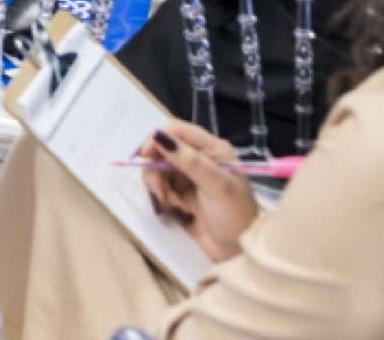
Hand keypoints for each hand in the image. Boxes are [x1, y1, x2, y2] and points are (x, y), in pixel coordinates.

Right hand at [138, 121, 261, 262]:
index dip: (158, 139)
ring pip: (157, 170)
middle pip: (163, 150)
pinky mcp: (180, 196)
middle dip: (155, 169)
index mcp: (213, 150)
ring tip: (170, 204)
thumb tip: (161, 137)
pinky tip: (175, 210)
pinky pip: (159, 188)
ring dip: (158, 186)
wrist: (238, 253)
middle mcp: (199, 159)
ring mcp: (188, 178)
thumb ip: (190, 161)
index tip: (145, 155)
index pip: (179, 131)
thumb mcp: (217, 186)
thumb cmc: (235, 216)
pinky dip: (161, 198)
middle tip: (159, 191)